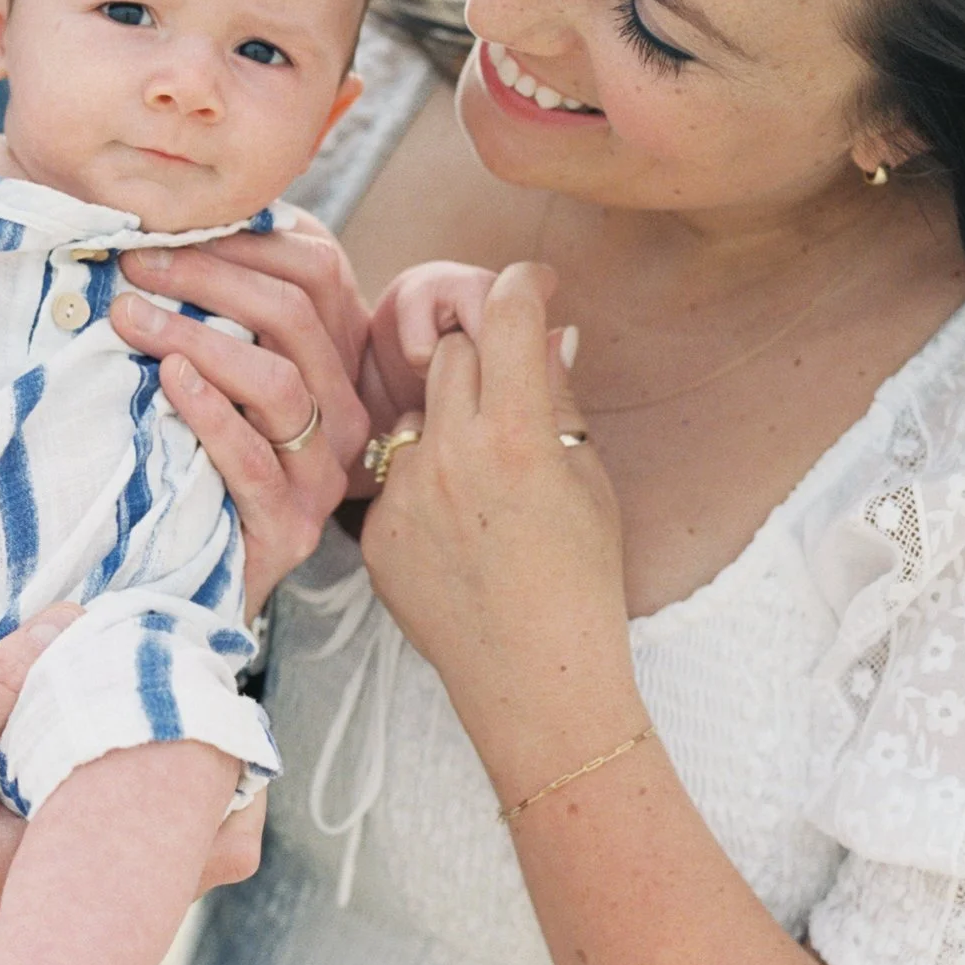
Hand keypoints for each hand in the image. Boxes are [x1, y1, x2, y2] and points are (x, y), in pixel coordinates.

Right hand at [0, 608, 263, 964]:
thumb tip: (71, 619)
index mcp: (57, 883)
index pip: (191, 843)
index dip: (220, 783)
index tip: (211, 722)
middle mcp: (62, 940)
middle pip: (186, 873)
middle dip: (192, 802)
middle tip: (184, 733)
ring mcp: (35, 963)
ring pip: (138, 900)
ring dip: (142, 836)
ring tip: (131, 762)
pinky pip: (85, 922)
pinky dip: (93, 869)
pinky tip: (64, 817)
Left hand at [113, 218, 369, 614]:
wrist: (190, 582)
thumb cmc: (196, 459)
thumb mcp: (217, 372)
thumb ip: (223, 304)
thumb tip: (181, 224)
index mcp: (337, 359)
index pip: (317, 268)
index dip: (243, 238)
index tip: (165, 227)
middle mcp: (344, 412)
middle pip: (295, 314)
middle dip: (208, 277)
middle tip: (133, 264)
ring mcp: (322, 472)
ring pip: (279, 382)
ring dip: (199, 337)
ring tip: (129, 316)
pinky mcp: (289, 528)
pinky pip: (252, 459)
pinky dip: (209, 412)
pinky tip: (166, 380)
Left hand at [359, 263, 635, 796]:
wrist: (536, 681)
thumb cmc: (581, 582)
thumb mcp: (591, 481)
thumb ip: (560, 398)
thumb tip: (549, 328)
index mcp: (517, 435)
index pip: (507, 316)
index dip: (523, 284)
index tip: (532, 283)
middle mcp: (450, 455)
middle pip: (451, 353)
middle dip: (482, 357)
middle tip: (511, 394)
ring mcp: (404, 494)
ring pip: (415, 413)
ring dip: (445, 421)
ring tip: (484, 481)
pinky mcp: (374, 532)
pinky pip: (393, 475)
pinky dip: (422, 483)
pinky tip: (456, 529)